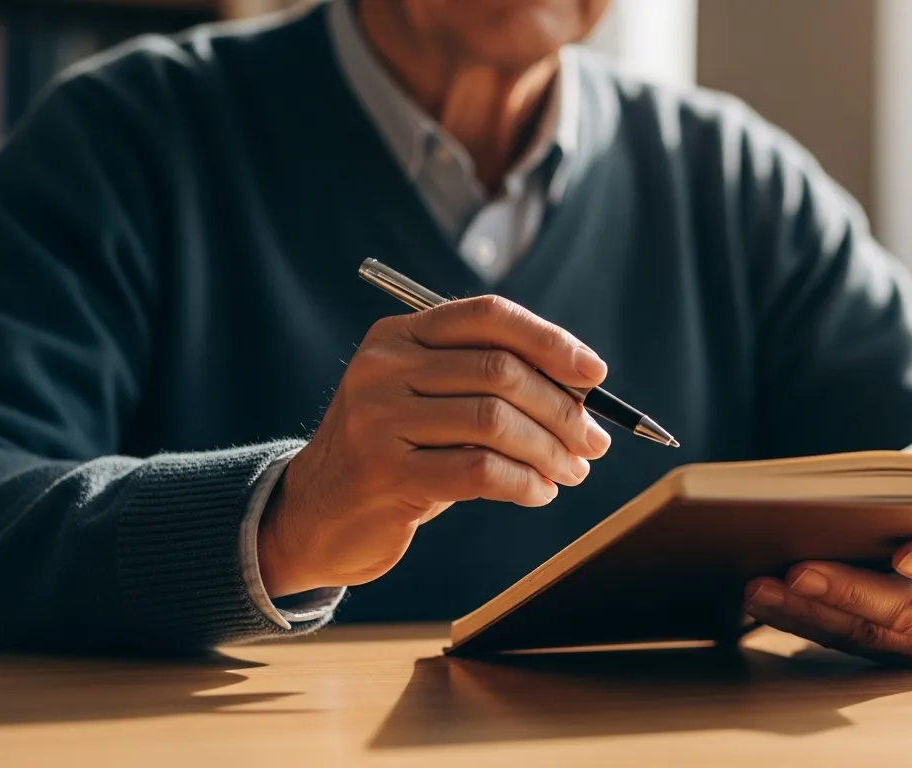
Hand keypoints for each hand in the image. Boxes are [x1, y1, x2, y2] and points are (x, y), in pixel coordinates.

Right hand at [259, 295, 612, 597]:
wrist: (316, 515)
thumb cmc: (397, 455)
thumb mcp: (429, 402)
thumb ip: (488, 384)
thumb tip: (584, 390)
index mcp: (399, 335)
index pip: (487, 315)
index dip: (550, 340)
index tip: (595, 373)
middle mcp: (383, 368)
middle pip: (500, 371)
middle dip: (563, 408)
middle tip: (595, 441)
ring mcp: (378, 420)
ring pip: (495, 422)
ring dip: (551, 450)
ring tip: (573, 471)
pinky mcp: (386, 474)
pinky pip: (481, 471)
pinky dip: (525, 483)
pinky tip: (539, 492)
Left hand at [744, 428, 911, 666]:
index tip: (906, 555)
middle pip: (908, 612)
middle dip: (851, 590)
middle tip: (799, 567)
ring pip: (866, 633)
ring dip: (810, 611)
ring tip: (762, 584)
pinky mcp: (891, 651)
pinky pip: (841, 640)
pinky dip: (799, 621)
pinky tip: (759, 596)